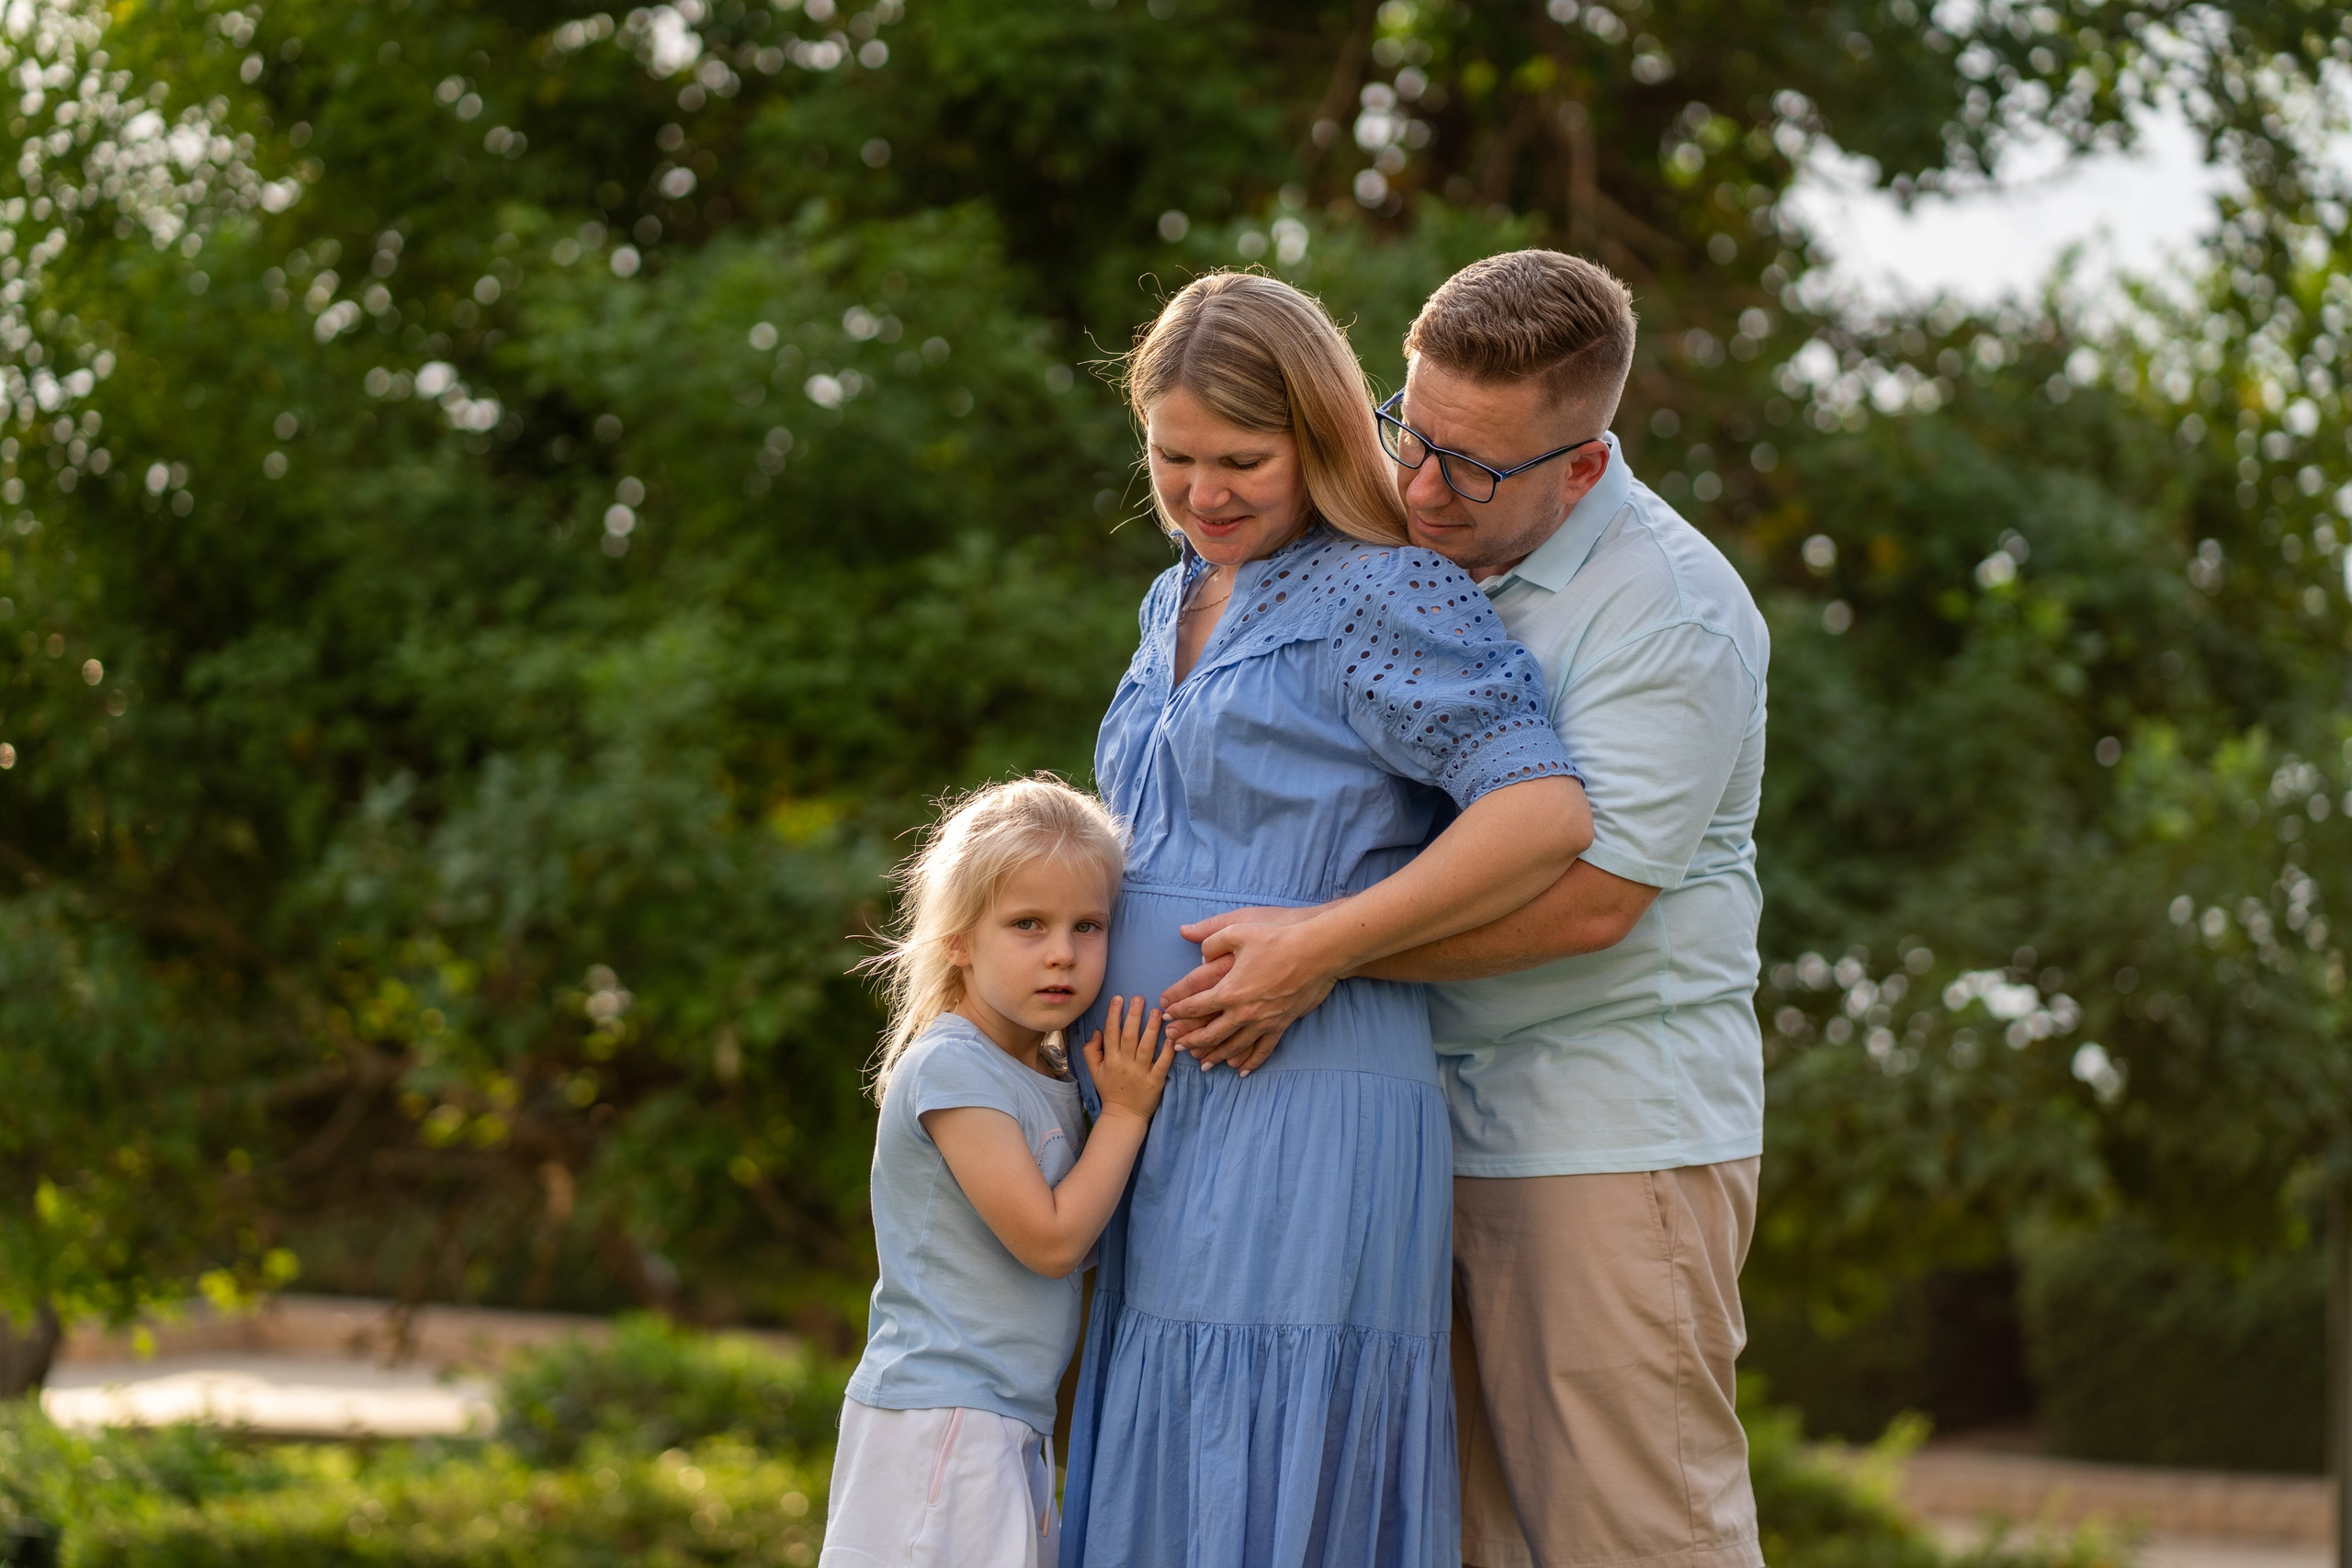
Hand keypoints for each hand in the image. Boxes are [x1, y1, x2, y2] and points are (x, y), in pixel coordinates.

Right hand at [1083, 995, 1173, 1121]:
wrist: (1123, 1115)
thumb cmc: (1109, 1090)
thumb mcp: (1094, 1071)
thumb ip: (1091, 1050)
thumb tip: (1097, 1031)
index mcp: (1110, 1060)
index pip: (1111, 1033)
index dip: (1114, 1014)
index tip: (1119, 998)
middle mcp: (1125, 1064)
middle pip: (1129, 1036)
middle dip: (1133, 1016)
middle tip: (1139, 998)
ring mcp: (1141, 1072)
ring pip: (1146, 1047)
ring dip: (1151, 1028)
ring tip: (1157, 1011)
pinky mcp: (1155, 1081)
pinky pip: (1162, 1064)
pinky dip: (1168, 1051)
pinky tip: (1172, 1036)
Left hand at [1162, 916, 1343, 1074]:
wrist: (1317, 951)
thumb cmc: (1277, 938)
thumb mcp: (1238, 929)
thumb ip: (1211, 938)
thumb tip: (1196, 948)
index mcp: (1228, 989)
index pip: (1195, 1005)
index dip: (1178, 1010)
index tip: (1166, 1014)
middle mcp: (1243, 1012)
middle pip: (1210, 1033)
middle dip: (1190, 1040)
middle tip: (1175, 1045)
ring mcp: (1263, 1021)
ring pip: (1233, 1046)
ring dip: (1214, 1055)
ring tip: (1201, 1062)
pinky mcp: (1281, 1024)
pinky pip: (1263, 1049)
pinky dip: (1251, 1061)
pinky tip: (1241, 1070)